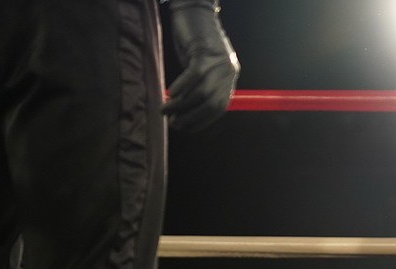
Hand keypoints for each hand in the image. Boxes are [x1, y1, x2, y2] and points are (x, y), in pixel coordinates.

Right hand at [163, 0, 239, 131]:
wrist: (194, 13)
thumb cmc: (195, 42)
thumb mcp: (202, 68)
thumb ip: (199, 86)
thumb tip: (185, 111)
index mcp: (229, 78)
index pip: (219, 108)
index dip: (202, 121)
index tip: (187, 128)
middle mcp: (227, 72)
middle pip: (211, 104)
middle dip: (191, 117)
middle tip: (174, 124)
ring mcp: (218, 63)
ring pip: (201, 93)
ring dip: (181, 105)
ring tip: (166, 110)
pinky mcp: (205, 52)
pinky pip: (193, 76)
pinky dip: (181, 88)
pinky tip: (170, 95)